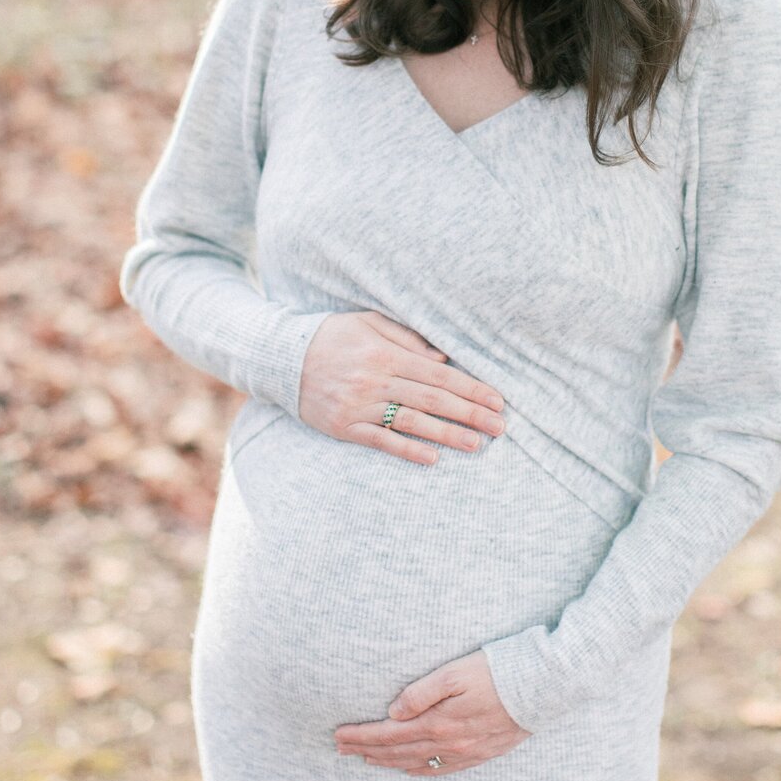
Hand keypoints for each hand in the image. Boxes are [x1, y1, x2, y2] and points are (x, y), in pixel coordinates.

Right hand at [298, 310, 505, 463]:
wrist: (281, 357)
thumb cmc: (332, 335)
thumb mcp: (368, 322)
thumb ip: (407, 337)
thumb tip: (444, 360)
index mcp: (385, 353)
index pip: (439, 375)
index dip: (471, 388)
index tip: (497, 399)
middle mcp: (375, 380)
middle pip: (432, 400)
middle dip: (470, 414)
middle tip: (500, 426)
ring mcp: (359, 406)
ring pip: (412, 423)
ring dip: (447, 435)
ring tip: (477, 445)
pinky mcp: (345, 427)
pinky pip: (381, 441)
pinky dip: (408, 450)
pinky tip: (432, 458)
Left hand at [334, 651, 530, 774]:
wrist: (544, 687)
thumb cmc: (499, 671)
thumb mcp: (456, 672)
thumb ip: (422, 692)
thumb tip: (393, 712)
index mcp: (440, 722)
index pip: (390, 734)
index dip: (362, 736)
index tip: (338, 736)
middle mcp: (450, 743)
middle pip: (398, 751)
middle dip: (367, 750)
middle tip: (341, 749)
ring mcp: (466, 752)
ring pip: (417, 763)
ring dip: (388, 762)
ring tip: (366, 759)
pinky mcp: (481, 753)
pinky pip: (442, 770)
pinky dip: (419, 770)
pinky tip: (409, 769)